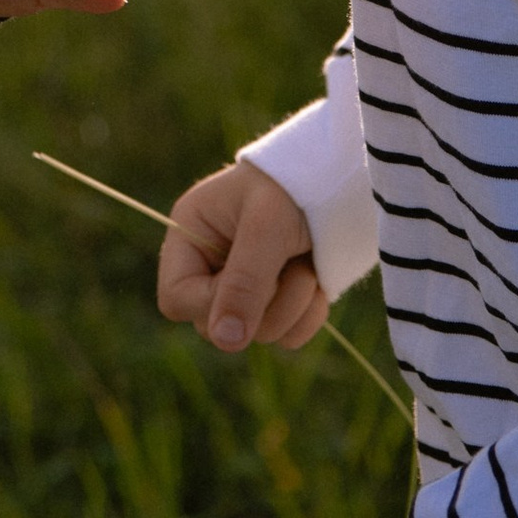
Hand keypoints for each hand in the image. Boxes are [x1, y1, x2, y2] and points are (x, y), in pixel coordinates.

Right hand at [158, 161, 329, 353]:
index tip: (251, 285)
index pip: (176, 299)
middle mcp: (211, 265)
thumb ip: (245, 282)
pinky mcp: (278, 301)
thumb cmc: (294, 185)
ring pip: (259, 335)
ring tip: (307, 263)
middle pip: (217, 325)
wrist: (341, 175)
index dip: (210, 304)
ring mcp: (245, 287)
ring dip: (293, 305)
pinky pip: (288, 337)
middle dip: (263, 304)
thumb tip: (225, 341)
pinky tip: (319, 281)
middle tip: (292, 265)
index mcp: (191, 235)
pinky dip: (310, 314)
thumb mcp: (268, 227)